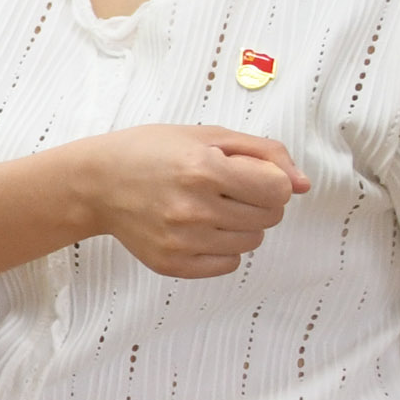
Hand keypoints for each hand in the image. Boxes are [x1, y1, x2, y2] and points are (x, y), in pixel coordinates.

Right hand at [66, 125, 305, 280]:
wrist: (96, 182)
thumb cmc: (151, 151)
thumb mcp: (208, 135)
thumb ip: (264, 153)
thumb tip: (303, 185)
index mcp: (204, 169)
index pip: (279, 191)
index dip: (270, 180)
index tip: (247, 174)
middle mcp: (194, 208)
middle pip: (270, 217)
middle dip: (258, 201)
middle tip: (227, 189)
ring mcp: (182, 240)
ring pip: (252, 242)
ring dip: (242, 225)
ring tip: (211, 208)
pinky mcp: (172, 264)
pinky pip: (229, 264)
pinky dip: (223, 249)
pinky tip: (200, 229)